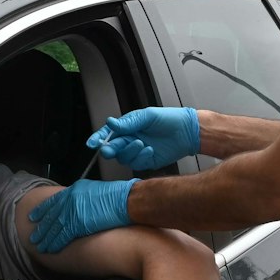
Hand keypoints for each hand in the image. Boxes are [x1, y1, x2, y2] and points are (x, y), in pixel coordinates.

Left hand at [26, 178, 134, 253]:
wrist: (127, 200)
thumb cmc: (119, 195)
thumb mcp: (97, 190)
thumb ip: (84, 197)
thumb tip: (82, 204)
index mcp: (75, 190)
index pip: (54, 201)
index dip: (43, 210)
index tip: (35, 216)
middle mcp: (70, 199)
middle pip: (51, 215)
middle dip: (42, 226)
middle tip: (34, 235)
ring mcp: (73, 211)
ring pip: (54, 227)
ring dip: (46, 237)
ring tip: (39, 245)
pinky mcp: (78, 224)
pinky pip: (62, 236)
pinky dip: (55, 243)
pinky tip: (50, 249)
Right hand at [87, 106, 201, 170]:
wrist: (188, 132)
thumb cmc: (169, 120)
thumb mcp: (147, 116)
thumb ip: (128, 122)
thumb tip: (111, 123)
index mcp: (128, 127)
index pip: (108, 133)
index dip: (97, 138)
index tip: (91, 143)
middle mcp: (130, 139)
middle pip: (112, 148)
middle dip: (109, 150)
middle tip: (110, 150)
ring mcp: (137, 151)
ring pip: (123, 157)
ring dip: (129, 152)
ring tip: (141, 144)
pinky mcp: (146, 161)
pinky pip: (136, 163)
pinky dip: (141, 157)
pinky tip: (149, 150)